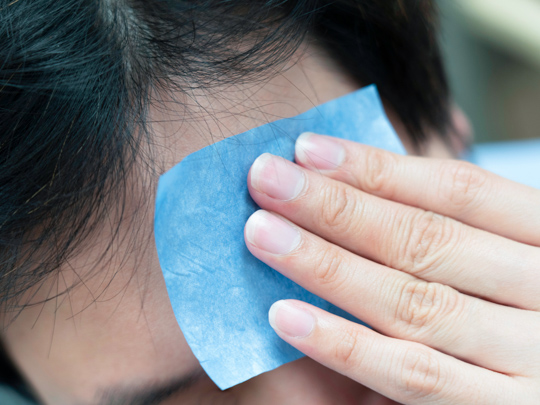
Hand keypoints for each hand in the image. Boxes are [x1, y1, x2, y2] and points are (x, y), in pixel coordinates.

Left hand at [244, 133, 539, 403]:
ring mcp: (531, 358)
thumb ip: (445, 234)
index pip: (460, 190)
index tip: (307, 149)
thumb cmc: (516, 311)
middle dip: (336, 205)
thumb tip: (347, 188)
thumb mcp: (499, 261)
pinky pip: (413, 375)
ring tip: (261, 234)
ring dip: (326, 265)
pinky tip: (285, 315)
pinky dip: (345, 344)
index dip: (378, 167)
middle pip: (427, 239)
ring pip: (412, 302)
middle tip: (266, 177)